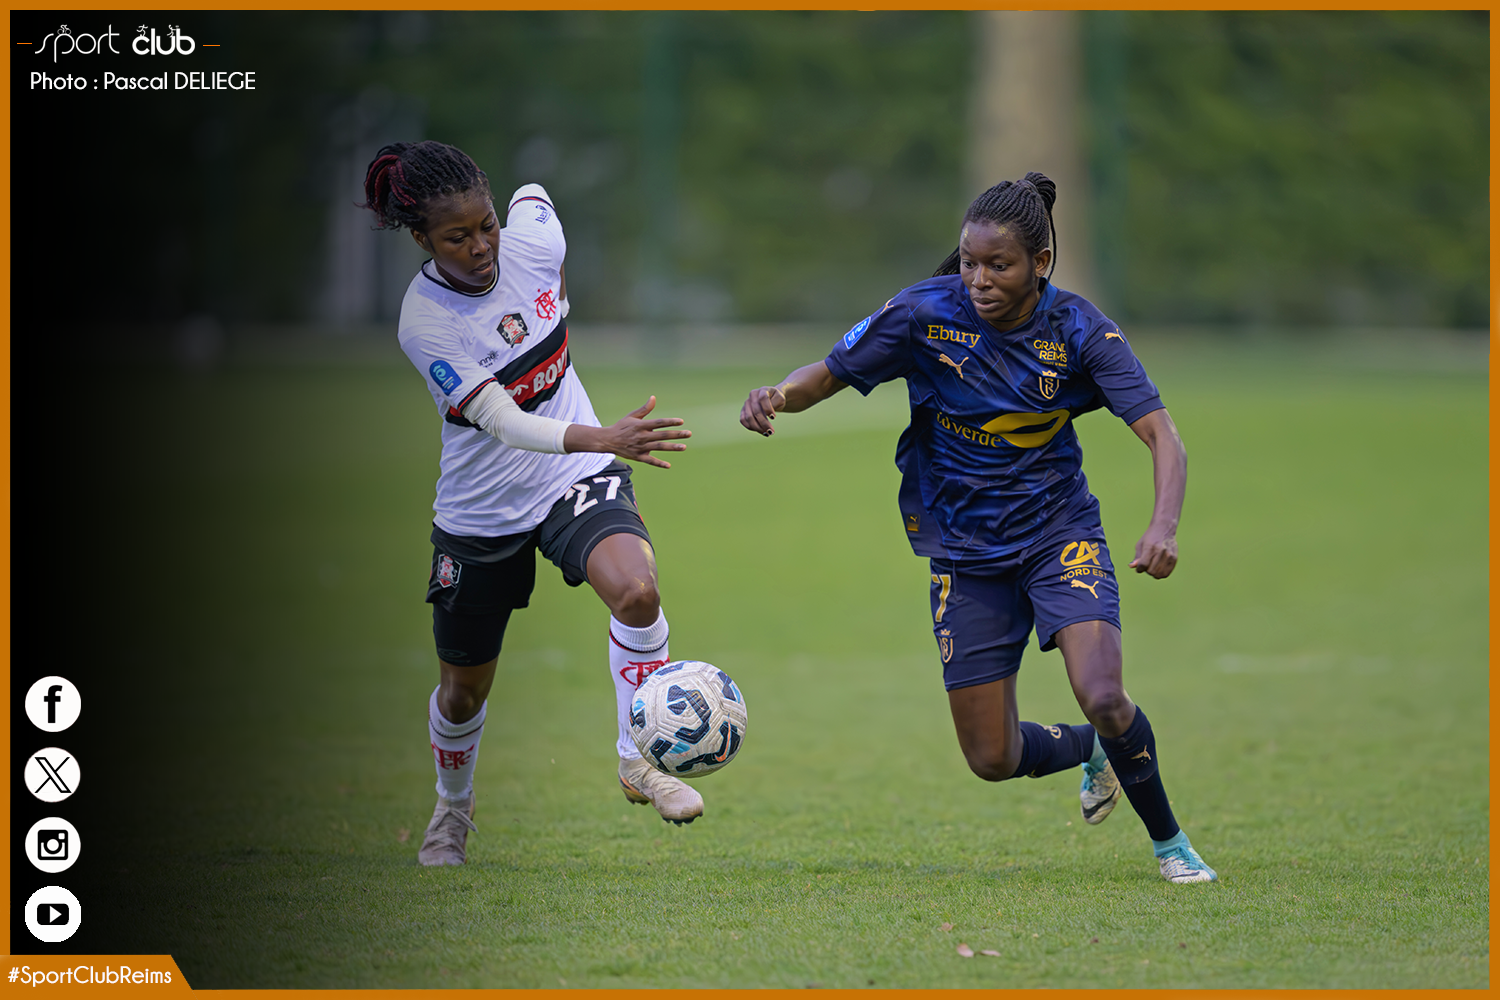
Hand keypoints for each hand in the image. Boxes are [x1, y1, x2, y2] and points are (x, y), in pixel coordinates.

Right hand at [572, 396, 689, 468]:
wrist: (608, 440)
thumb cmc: (622, 426)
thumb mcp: (632, 416)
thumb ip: (645, 409)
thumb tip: (654, 397)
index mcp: (641, 425)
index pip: (658, 423)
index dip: (670, 422)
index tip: (681, 421)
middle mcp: (642, 436)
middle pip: (662, 435)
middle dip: (676, 435)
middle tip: (688, 434)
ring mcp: (640, 447)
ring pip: (659, 447)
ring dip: (672, 447)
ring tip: (684, 447)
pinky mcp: (638, 457)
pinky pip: (650, 461)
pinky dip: (658, 463)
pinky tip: (668, 465)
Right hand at [740, 385, 784, 435]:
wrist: (771, 398)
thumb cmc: (776, 399)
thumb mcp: (780, 399)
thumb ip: (776, 403)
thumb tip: (768, 414)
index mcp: (762, 390)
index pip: (763, 399)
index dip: (767, 409)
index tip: (774, 418)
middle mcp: (752, 396)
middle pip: (756, 410)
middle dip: (764, 423)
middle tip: (771, 432)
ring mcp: (746, 403)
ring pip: (748, 417)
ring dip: (757, 427)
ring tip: (766, 433)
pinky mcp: (743, 410)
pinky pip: (743, 420)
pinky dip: (751, 427)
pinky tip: (760, 431)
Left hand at [1129, 525, 1177, 577]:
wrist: (1164, 528)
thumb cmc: (1150, 537)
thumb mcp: (1140, 545)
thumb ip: (1137, 557)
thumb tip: (1132, 566)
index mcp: (1150, 547)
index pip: (1143, 565)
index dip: (1139, 569)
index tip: (1139, 567)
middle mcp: (1160, 551)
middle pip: (1151, 571)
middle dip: (1146, 571)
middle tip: (1146, 566)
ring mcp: (1169, 555)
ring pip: (1158, 574)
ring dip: (1153, 573)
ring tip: (1152, 567)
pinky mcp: (1174, 558)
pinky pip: (1166, 573)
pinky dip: (1161, 574)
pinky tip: (1158, 569)